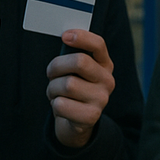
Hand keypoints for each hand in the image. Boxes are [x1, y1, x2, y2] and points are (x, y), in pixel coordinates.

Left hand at [46, 30, 114, 147]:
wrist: (76, 123)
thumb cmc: (72, 91)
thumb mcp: (74, 71)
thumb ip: (72, 56)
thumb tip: (65, 37)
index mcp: (105, 65)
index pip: (98, 44)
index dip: (82, 37)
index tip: (65, 36)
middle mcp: (108, 81)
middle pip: (79, 62)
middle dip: (57, 66)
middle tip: (51, 74)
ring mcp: (102, 100)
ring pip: (67, 84)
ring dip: (53, 89)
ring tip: (56, 94)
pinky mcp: (91, 117)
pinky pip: (62, 104)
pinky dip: (55, 105)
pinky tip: (61, 108)